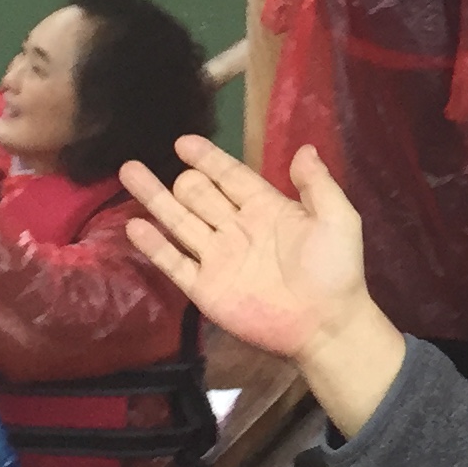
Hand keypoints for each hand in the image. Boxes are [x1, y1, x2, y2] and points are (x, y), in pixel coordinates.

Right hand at [124, 138, 409, 432]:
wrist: (326, 324)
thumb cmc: (336, 269)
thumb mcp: (338, 219)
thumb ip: (318, 185)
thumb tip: (303, 148)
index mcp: (266, 208)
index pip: (230, 176)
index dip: (208, 158)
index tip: (183, 141)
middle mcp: (236, 228)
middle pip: (200, 195)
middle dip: (185, 181)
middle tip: (170, 168)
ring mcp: (218, 258)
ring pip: (179, 221)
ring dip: (154, 197)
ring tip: (129, 171)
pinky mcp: (205, 288)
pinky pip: (174, 262)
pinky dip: (154, 245)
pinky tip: (134, 226)